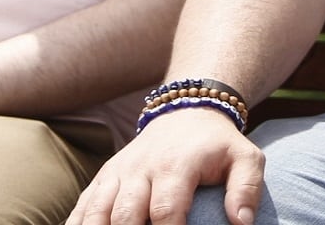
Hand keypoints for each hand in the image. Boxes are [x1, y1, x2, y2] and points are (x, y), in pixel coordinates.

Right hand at [69, 107, 263, 224]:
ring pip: (97, 210)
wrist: (186, 110)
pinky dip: (78, 224)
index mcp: (175, 167)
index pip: (165, 211)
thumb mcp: (245, 158)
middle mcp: (141, 168)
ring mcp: (118, 172)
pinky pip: (84, 204)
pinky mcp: (105, 176)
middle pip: (124, 215)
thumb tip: (242, 223)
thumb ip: (247, 189)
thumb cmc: (218, 144)